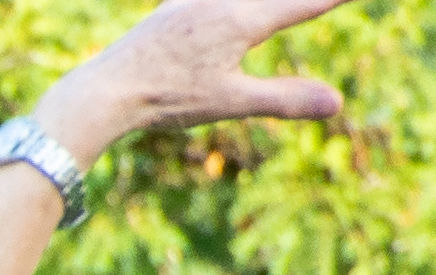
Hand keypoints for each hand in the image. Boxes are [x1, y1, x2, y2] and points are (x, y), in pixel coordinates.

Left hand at [38, 0, 346, 158]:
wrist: (100, 92)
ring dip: (266, 3)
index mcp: (241, 19)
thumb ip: (284, 99)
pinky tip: (216, 8)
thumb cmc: (164, 99)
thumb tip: (336, 104)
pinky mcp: (169, 11)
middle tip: (322, 0)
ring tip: (275, 9)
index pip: (303, 3)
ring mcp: (190, 2)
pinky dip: (230, 3)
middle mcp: (219, 2)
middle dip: (299, 1)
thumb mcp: (230, 102)